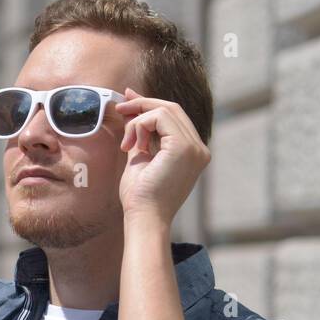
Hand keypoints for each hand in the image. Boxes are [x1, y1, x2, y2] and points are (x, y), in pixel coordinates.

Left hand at [115, 87, 210, 226]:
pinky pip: (159, 117)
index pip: (174, 117)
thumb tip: (132, 110)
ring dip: (138, 120)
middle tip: (120, 107)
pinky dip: (140, 125)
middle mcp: (199, 148)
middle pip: (172, 108)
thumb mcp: (140, 158)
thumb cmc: (140, 197)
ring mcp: (194, 147)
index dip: (150, 105)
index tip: (128, 101)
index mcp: (192, 152)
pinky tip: (132, 146)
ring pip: (165, 110)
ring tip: (126, 143)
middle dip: (143, 104)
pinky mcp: (183, 146)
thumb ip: (141, 135)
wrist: (144, 218)